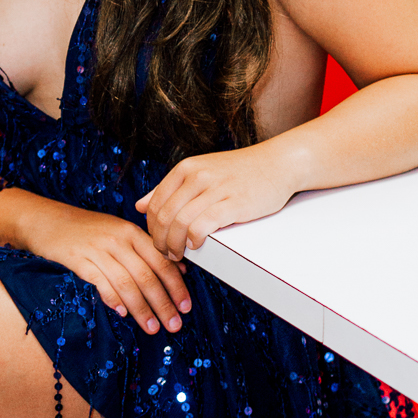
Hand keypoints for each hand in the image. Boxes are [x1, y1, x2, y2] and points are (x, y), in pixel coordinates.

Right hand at [22, 202, 191, 334]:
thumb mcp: (119, 232)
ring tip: (152, 328)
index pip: (162, 261)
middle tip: (174, 325)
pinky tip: (123, 313)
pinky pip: (100, 282)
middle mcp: (118, 239)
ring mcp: (97, 249)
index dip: (176, 286)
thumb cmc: (86, 229)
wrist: (46, 220)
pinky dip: (114, 298)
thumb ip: (146, 249)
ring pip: (127, 283)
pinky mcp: (78, 259)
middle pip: (147, 276)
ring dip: (142, 309)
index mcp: (132, 232)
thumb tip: (179, 270)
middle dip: (163, 304)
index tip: (185, 307)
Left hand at [136, 145, 297, 258]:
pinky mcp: (233, 203)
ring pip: (179, 223)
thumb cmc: (239, 172)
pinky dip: (194, 240)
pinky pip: (202, 225)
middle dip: (160, 241)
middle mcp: (196, 176)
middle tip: (166, 254)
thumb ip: (169, 188)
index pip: (154, 204)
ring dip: (174, 245)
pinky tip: (196, 245)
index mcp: (185, 169)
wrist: (278, 163)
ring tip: (179, 254)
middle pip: (164, 216)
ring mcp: (215, 188)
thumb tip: (139, 205)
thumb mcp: (200, 172)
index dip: (152, 229)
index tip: (158, 242)